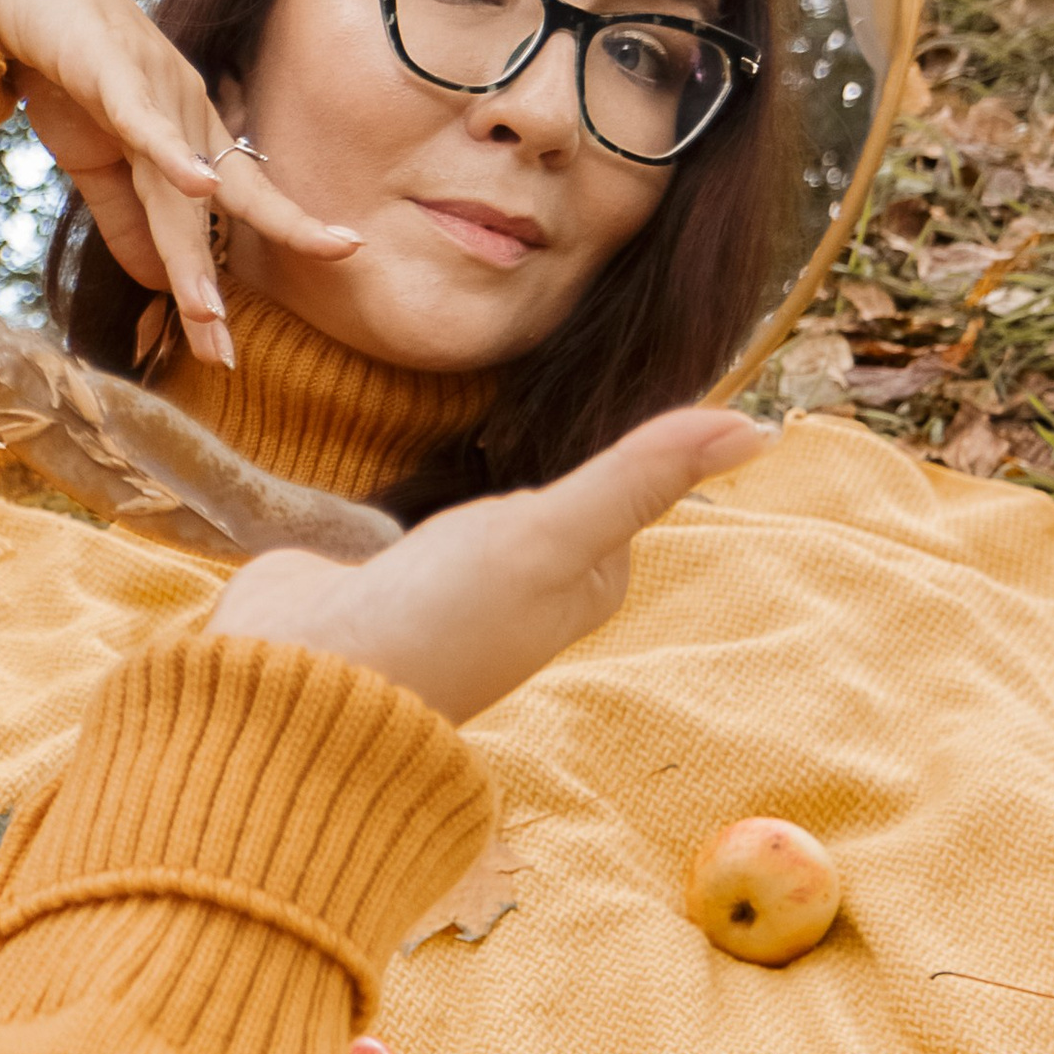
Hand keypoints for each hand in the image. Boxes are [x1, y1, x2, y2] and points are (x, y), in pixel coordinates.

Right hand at [0, 0, 355, 372]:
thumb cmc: (59, 64)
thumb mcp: (93, 159)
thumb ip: (127, 220)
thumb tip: (161, 286)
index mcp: (186, 132)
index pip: (239, 201)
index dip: (275, 240)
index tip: (296, 294)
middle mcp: (186, 109)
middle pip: (212, 209)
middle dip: (213, 285)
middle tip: (228, 354)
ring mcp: (152, 85)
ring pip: (176, 184)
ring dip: (189, 251)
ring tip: (207, 314)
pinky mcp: (108, 66)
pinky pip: (143, 117)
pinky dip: (172, 152)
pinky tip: (201, 186)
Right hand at [207, 408, 772, 727]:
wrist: (296, 680)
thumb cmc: (432, 621)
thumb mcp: (549, 537)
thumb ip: (638, 476)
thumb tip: (757, 427)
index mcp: (586, 584)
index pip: (623, 477)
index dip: (604, 425)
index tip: (592, 373)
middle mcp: (530, 585)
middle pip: (553, 475)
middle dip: (536, 433)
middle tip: (516, 393)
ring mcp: (456, 580)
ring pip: (488, 485)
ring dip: (474, 454)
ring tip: (460, 422)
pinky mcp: (391, 570)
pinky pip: (422, 498)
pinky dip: (417, 475)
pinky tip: (402, 468)